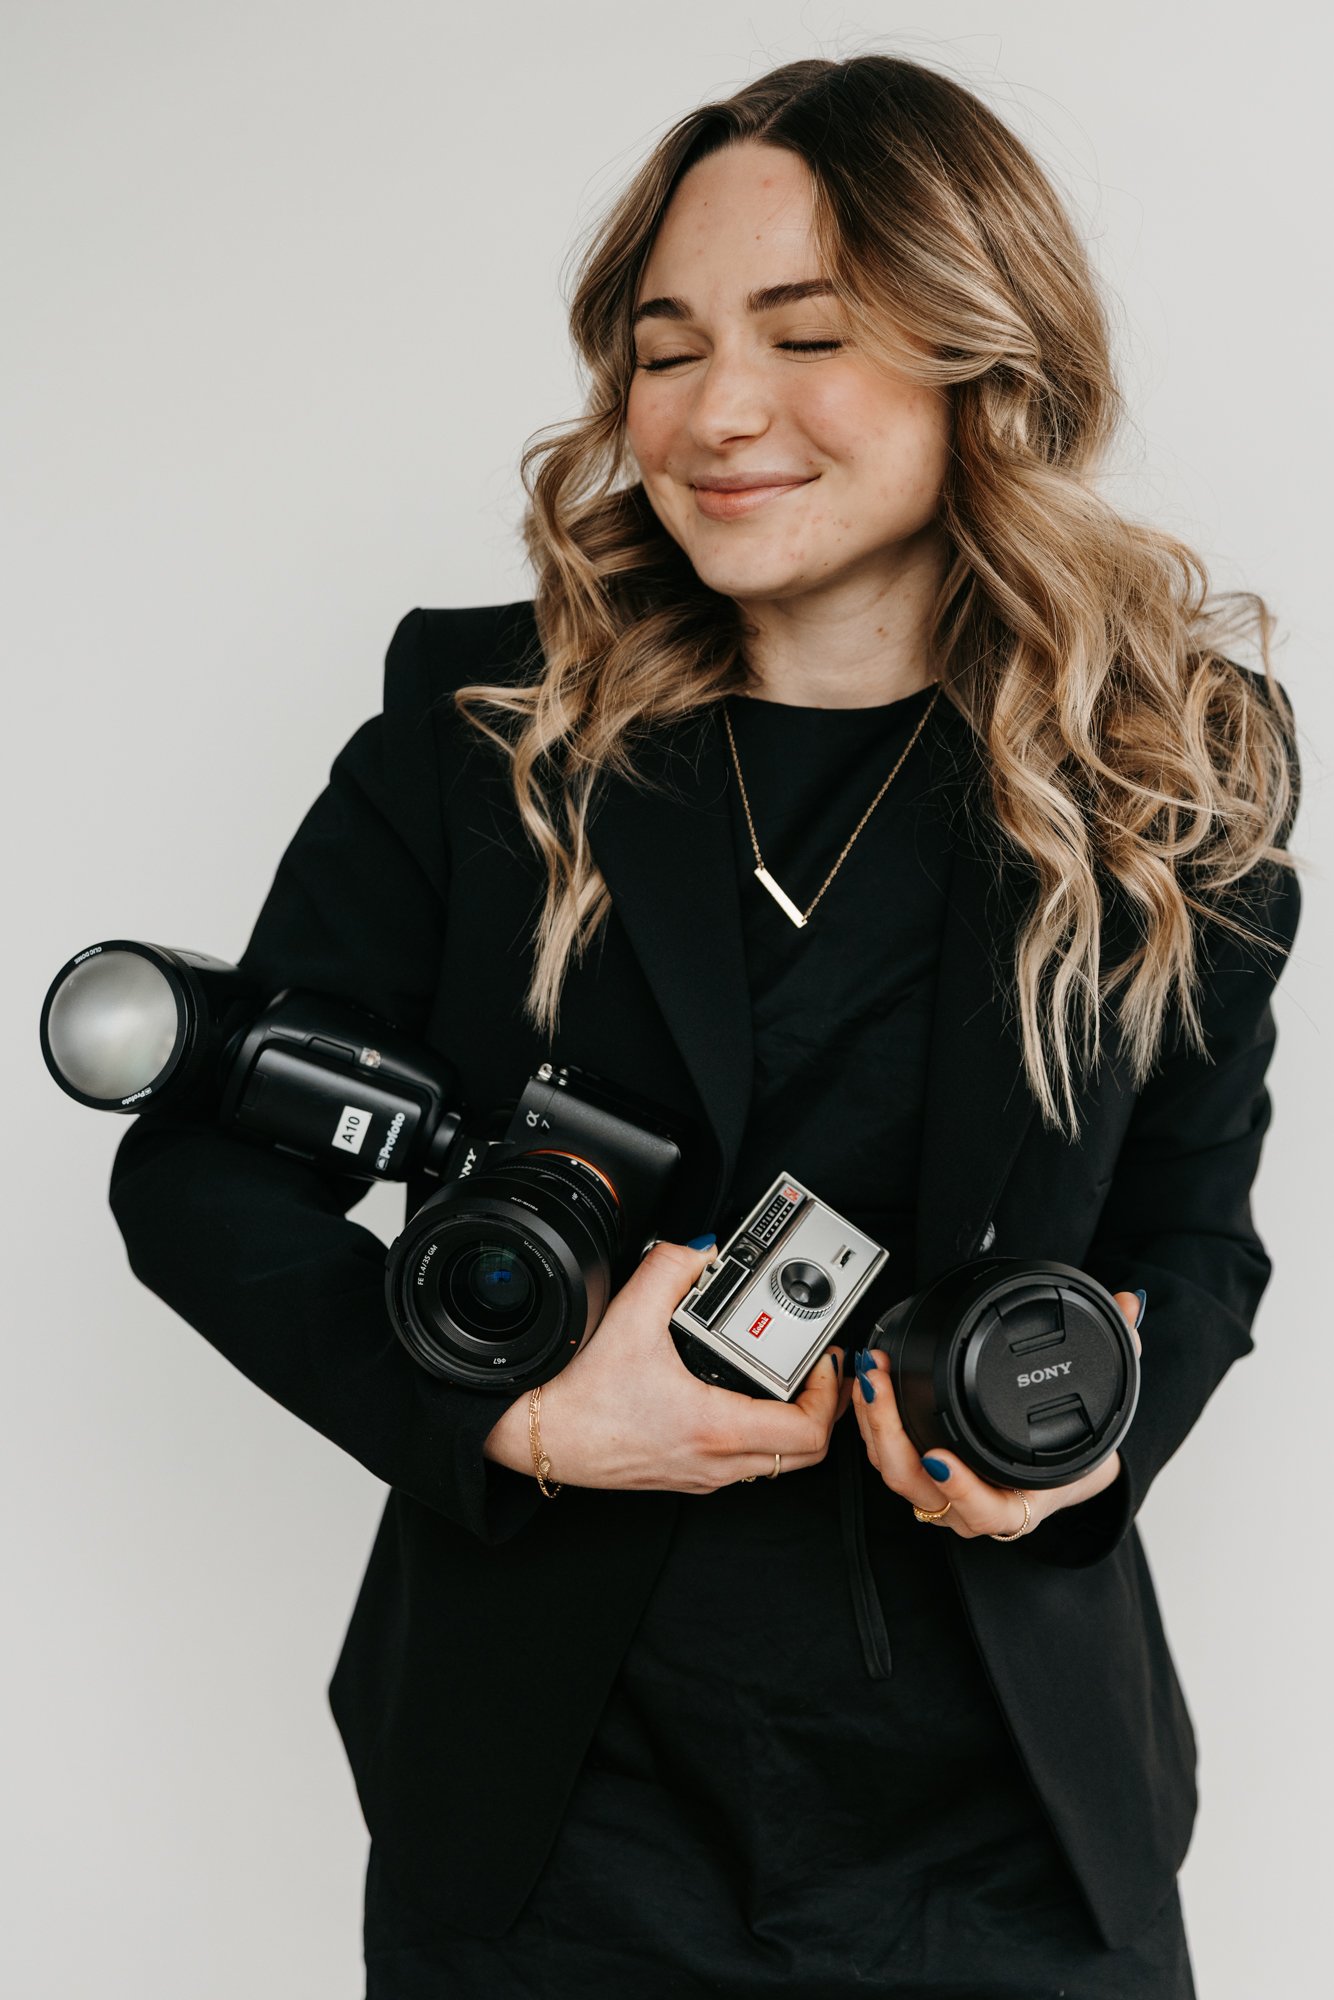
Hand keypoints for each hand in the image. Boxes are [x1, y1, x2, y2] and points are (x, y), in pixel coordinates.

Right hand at [482, 1237, 846, 1493]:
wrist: (534, 1436)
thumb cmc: (574, 1397)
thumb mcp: (626, 1316)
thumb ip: (670, 1269)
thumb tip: (700, 1249)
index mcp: (713, 1428)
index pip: (807, 1432)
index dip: (831, 1395)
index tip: (827, 1362)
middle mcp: (713, 1462)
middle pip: (804, 1454)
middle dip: (825, 1408)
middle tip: (820, 1369)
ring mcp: (700, 1474)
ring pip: (775, 1462)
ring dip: (793, 1422)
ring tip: (788, 1378)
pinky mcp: (683, 1473)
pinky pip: (744, 1462)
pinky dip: (760, 1431)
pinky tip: (742, 1396)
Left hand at [850, 1288, 1144, 1538]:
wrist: (1063, 1481)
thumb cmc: (1077, 1459)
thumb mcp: (1106, 1415)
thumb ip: (1120, 1356)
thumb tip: (1131, 1305)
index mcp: (1019, 1504)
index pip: (984, 1511)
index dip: (960, 1490)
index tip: (940, 1458)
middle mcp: (975, 1506)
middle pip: (918, 1489)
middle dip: (890, 1435)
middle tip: (881, 1384)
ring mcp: (944, 1494)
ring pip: (894, 1473)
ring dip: (874, 1424)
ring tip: (870, 1375)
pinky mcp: (920, 1473)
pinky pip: (887, 1458)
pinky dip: (872, 1424)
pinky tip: (864, 1387)